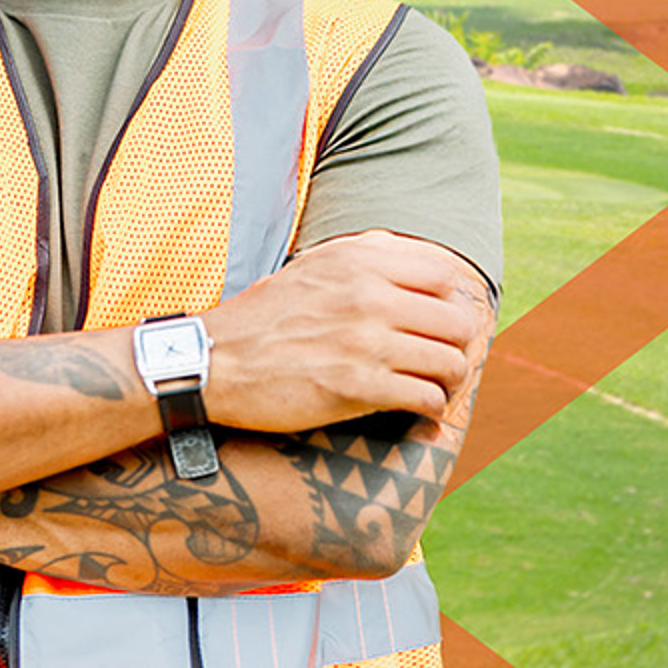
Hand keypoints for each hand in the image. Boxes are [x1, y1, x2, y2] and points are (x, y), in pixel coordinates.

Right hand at [202, 230, 486, 432]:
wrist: (211, 363)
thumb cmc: (261, 318)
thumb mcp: (308, 269)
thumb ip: (360, 258)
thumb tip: (411, 258)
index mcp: (355, 264)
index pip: (441, 277)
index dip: (445, 303)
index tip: (431, 323)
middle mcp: (366, 299)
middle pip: (456, 323)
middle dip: (455, 346)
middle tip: (438, 360)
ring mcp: (363, 344)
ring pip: (450, 363)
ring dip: (448, 381)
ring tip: (431, 387)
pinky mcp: (357, 389)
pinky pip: (427, 399)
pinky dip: (429, 408)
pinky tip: (414, 409)